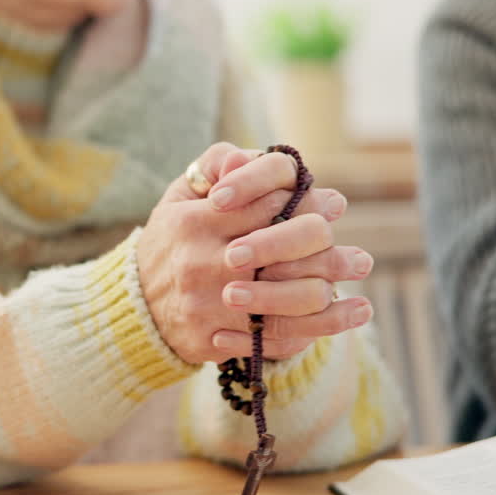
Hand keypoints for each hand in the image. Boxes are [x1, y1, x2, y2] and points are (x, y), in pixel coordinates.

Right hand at [136, 143, 374, 363]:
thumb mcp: (179, 196)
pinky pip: (278, 334)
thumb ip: (215, 167)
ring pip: (288, 295)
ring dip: (332, 279)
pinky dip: (325, 323)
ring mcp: (207, 305)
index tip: (329, 204)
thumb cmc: (168, 243)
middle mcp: (199, 263)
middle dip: (323, 239)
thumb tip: (249, 155)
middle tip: (350, 232)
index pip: (264, 205)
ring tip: (360, 266)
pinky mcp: (214, 339)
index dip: (303, 201)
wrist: (134, 308)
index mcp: (192, 222)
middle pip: (282, 248)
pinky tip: (357, 309)